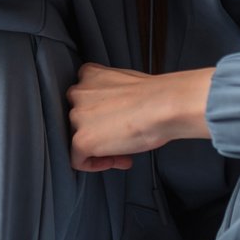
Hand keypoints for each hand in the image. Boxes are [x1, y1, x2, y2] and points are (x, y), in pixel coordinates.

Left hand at [66, 63, 214, 171]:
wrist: (163, 106)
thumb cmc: (155, 96)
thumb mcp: (126, 82)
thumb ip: (111, 94)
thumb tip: (115, 113)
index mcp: (89, 75)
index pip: (84, 97)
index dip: (101, 113)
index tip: (117, 122)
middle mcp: (77, 93)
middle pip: (80, 119)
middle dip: (101, 131)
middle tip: (123, 139)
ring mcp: (76, 117)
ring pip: (79, 138)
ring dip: (101, 148)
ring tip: (126, 152)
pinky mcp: (80, 140)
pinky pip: (78, 160)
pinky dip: (95, 164)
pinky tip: (117, 160)